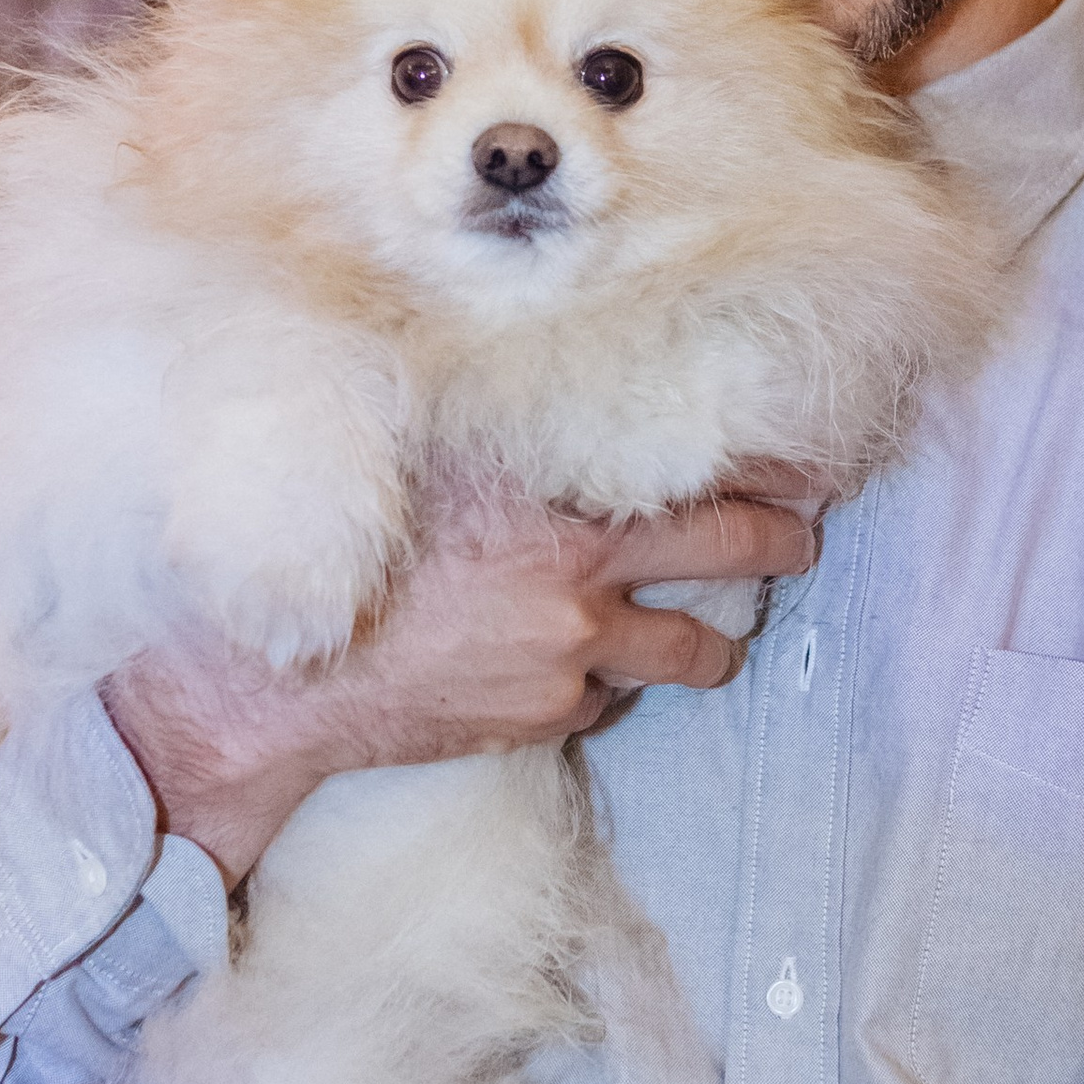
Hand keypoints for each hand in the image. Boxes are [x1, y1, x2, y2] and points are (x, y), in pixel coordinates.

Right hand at [103, 469, 817, 886]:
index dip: (756, 458)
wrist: (277, 680)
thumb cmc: (334, 548)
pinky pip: (603, 698)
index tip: (801, 454)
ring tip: (716, 639)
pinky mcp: (546, 713)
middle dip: (780, 543)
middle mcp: (574, 563)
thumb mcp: (410, 455)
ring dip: (708, 642)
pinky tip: (569, 668)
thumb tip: (537, 370)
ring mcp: (569, 648)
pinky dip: (599, 682)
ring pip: (684, 649)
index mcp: (545, 484)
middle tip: (806, 537)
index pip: (688, 458)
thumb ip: (488, 424)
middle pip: (724, 549)